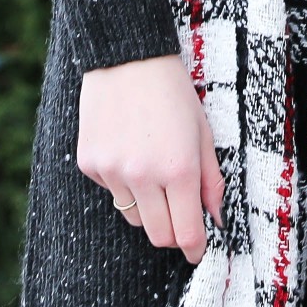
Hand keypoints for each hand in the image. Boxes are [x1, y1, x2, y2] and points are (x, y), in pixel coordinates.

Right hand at [78, 53, 222, 262]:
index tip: (197, 250)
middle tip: (179, 214)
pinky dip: (122, 183)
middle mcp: (143, 176)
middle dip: (172, 232)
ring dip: (147, 207)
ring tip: (152, 170)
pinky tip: (128, 150)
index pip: (185, 234)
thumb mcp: (203, 132)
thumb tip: (216, 219)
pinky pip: (110, 191)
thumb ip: (211, 180)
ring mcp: (112, 171)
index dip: (194, 248)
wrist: (127, 56)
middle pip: (158, 235)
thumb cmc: (173, 91)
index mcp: (178, 169)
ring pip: (132, 216)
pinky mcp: (89, 163)